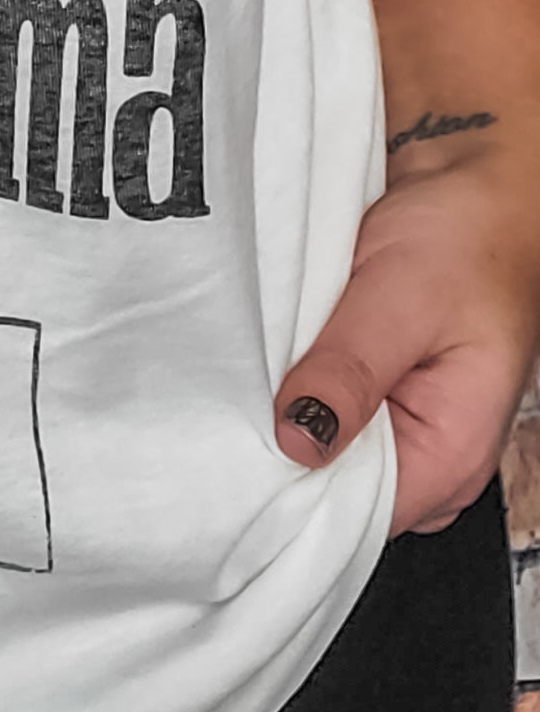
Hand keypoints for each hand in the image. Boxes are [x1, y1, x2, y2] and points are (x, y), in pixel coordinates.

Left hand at [275, 152, 539, 536]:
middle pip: (329, 492)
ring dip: (283, 410)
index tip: (233, 447)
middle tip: (241, 390)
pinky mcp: (376, 404)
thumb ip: (350, 371)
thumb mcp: (401, 297)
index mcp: (452, 456)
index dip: (288, 487)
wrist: (477, 192)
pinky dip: (293, 387)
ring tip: (265, 362)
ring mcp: (403, 435)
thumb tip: (297, 440)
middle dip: (280, 445)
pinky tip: (279, 356)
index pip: (351, 519)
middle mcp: (431, 462)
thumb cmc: (466, 239)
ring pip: (318, 452)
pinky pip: (320, 416)